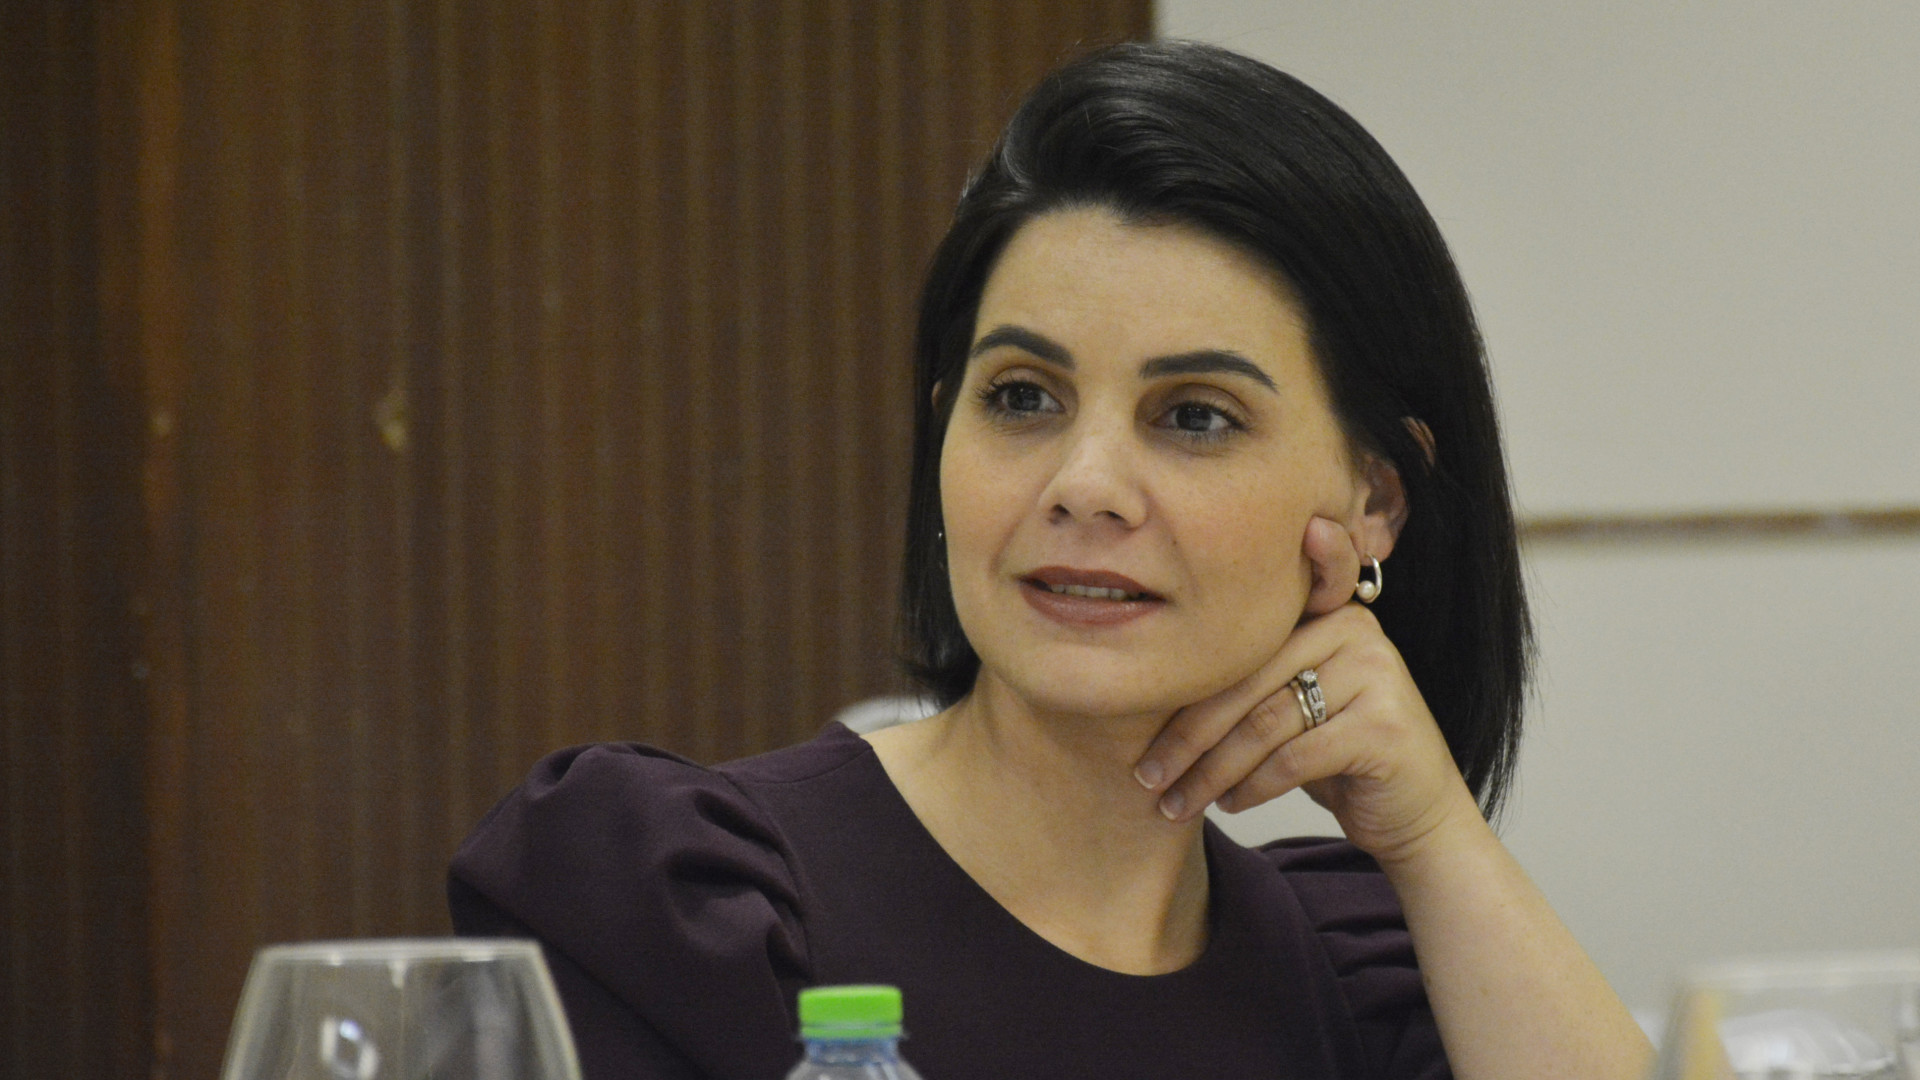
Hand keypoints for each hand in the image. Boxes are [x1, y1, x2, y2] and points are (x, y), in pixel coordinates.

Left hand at [1133, 517, 1480, 864]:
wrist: (1419, 814)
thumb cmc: (1340, 757)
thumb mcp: (1292, 705)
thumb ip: (1246, 682)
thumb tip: (1150, 689)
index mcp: (1324, 612)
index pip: (1236, 648)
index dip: (1184, 691)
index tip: (1138, 737)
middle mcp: (1355, 630)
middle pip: (1244, 683)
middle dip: (1186, 738)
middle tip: (1146, 777)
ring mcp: (1375, 675)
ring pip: (1264, 724)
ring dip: (1210, 771)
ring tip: (1177, 801)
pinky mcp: (1383, 727)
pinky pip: (1293, 757)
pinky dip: (1253, 787)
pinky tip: (1229, 805)